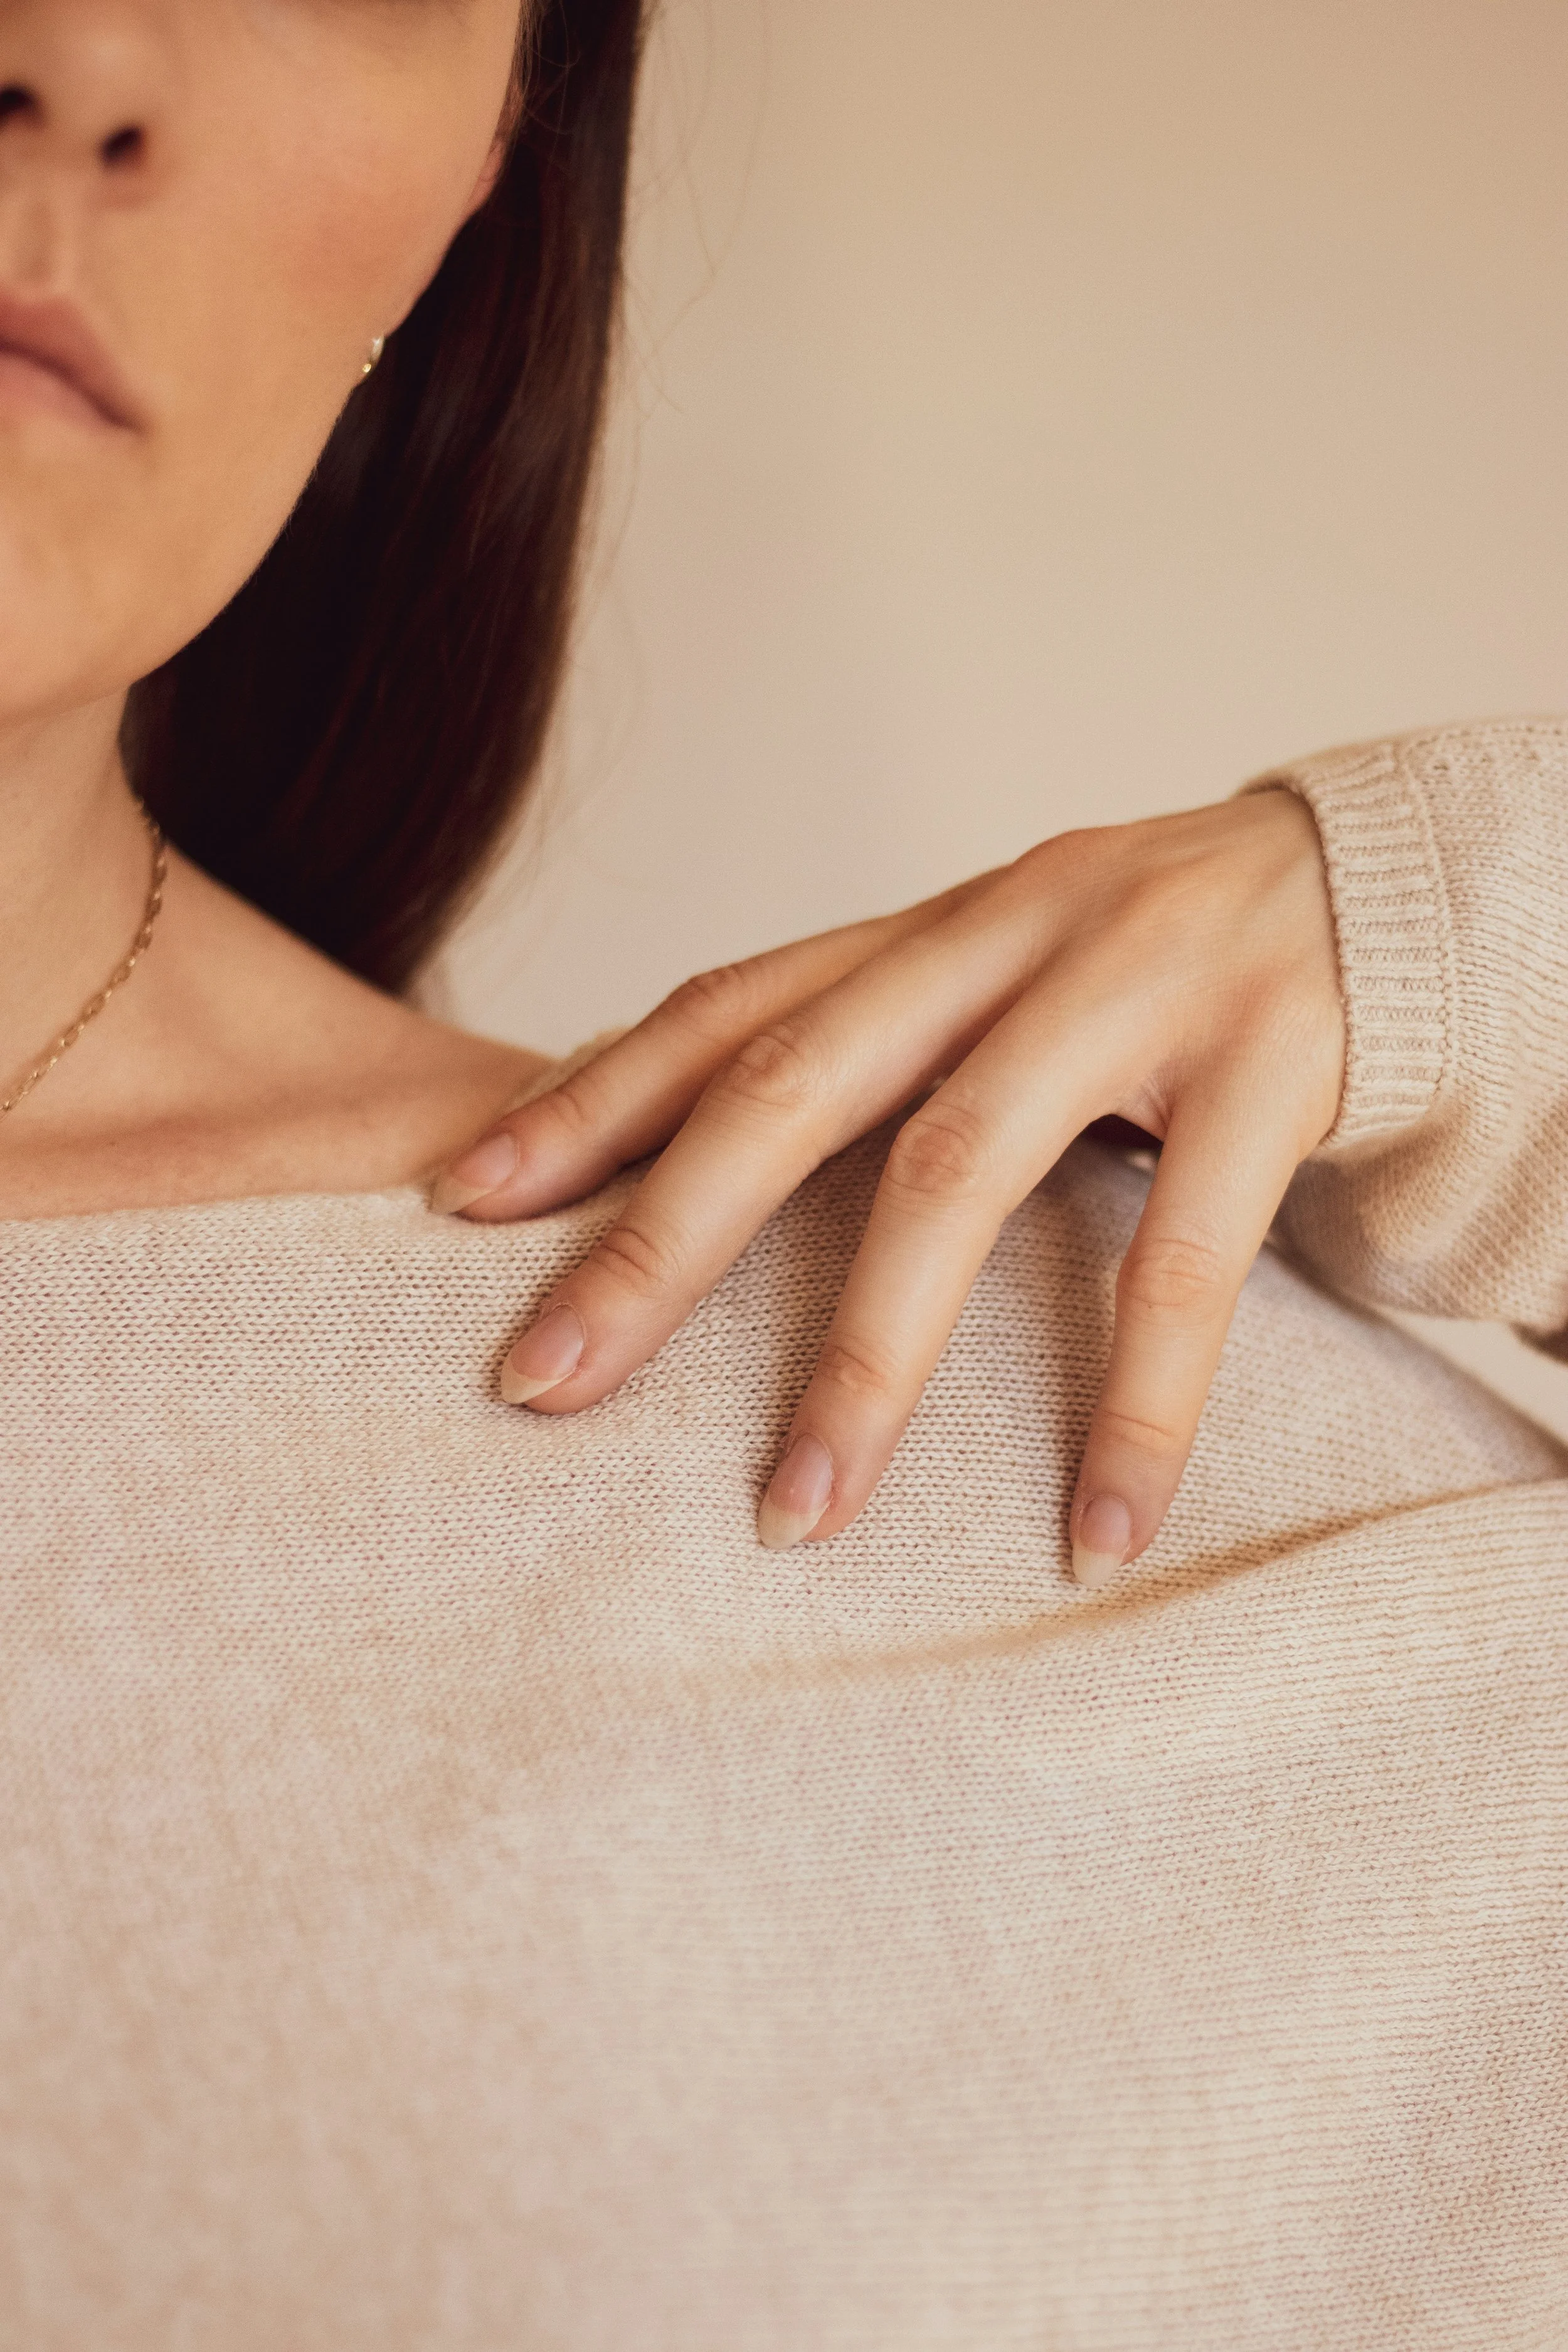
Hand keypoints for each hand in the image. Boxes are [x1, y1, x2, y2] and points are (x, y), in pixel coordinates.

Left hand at [433, 790, 1344, 1585]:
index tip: (466, 1205)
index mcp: (927, 925)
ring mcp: (1132, 990)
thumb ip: (868, 1047)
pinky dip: (1135, 1404)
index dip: (588, 1101)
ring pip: (957, 1174)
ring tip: (793, 1516)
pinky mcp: (1266, 1066)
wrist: (1368, 881)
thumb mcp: (994, 975)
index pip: (727, 1006)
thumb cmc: (1140, 965)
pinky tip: (1098, 1528)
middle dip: (658, 1242)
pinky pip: (1182, 1262)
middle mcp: (1004, 934)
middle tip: (544, 1384)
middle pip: (794, 1088)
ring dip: (866, 1359)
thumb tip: (678, 1162)